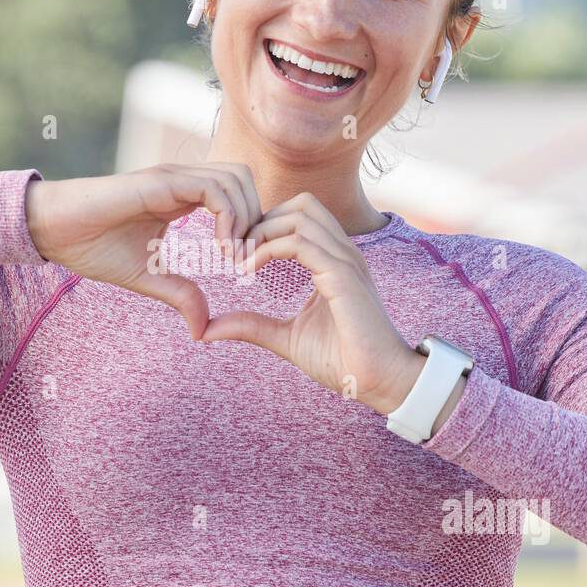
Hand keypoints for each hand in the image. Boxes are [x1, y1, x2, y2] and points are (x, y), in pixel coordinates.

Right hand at [25, 162, 261, 340]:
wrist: (51, 230)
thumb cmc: (91, 246)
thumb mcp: (146, 278)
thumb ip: (179, 295)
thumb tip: (203, 330)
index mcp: (181, 196)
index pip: (236, 194)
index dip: (249, 226)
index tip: (244, 266)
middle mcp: (181, 180)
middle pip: (244, 179)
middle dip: (256, 218)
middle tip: (246, 260)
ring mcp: (172, 177)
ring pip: (235, 178)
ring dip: (246, 219)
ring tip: (233, 258)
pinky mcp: (160, 182)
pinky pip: (213, 189)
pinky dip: (228, 217)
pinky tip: (220, 250)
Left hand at [199, 192, 422, 414]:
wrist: (379, 382)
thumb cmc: (342, 360)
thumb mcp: (286, 338)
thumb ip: (252, 326)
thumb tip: (208, 329)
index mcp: (333, 261)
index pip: (299, 217)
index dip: (264, 227)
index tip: (236, 255)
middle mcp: (342, 253)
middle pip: (300, 204)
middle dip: (261, 220)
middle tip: (235, 252)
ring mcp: (345, 261)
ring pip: (300, 214)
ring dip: (262, 231)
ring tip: (239, 259)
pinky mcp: (343, 276)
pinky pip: (302, 243)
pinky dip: (269, 249)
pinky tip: (249, 270)